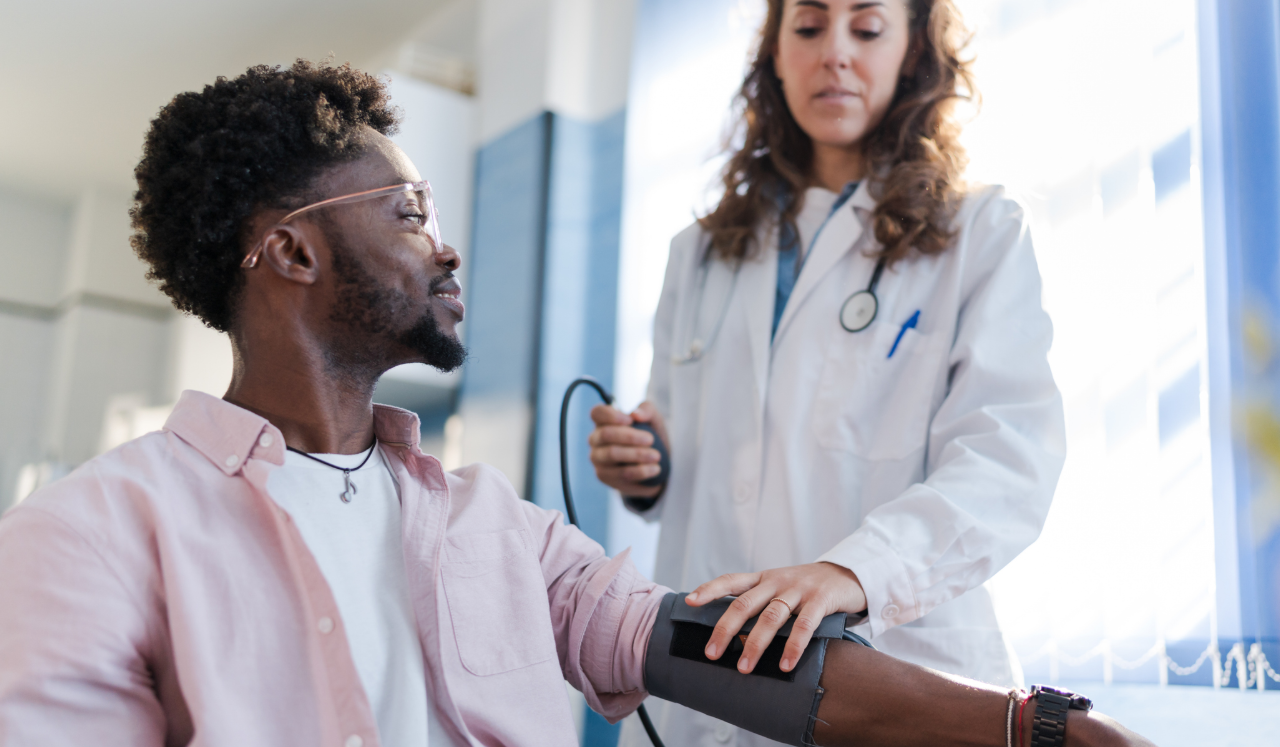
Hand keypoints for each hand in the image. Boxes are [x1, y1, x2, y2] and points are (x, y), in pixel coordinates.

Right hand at [587, 401, 668, 497]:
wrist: (655, 465)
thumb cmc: (649, 437)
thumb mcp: (654, 420)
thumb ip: (647, 411)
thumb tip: (636, 414)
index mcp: (604, 421)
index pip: (597, 412)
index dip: (611, 415)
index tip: (630, 420)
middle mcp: (595, 439)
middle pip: (605, 434)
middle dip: (630, 436)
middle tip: (651, 439)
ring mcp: (597, 458)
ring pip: (612, 454)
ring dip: (637, 454)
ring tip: (656, 456)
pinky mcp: (604, 476)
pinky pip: (621, 473)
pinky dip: (640, 471)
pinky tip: (655, 469)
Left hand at [686, 562, 867, 674]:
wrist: (849, 573)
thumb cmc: (807, 587)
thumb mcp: (780, 586)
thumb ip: (759, 601)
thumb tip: (729, 632)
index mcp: (764, 578)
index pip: (731, 580)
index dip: (709, 589)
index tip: (689, 601)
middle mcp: (777, 581)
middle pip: (745, 604)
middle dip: (725, 629)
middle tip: (711, 653)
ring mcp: (799, 589)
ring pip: (771, 617)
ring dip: (756, 644)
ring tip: (744, 668)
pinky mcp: (821, 600)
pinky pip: (804, 625)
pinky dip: (793, 646)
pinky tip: (786, 665)